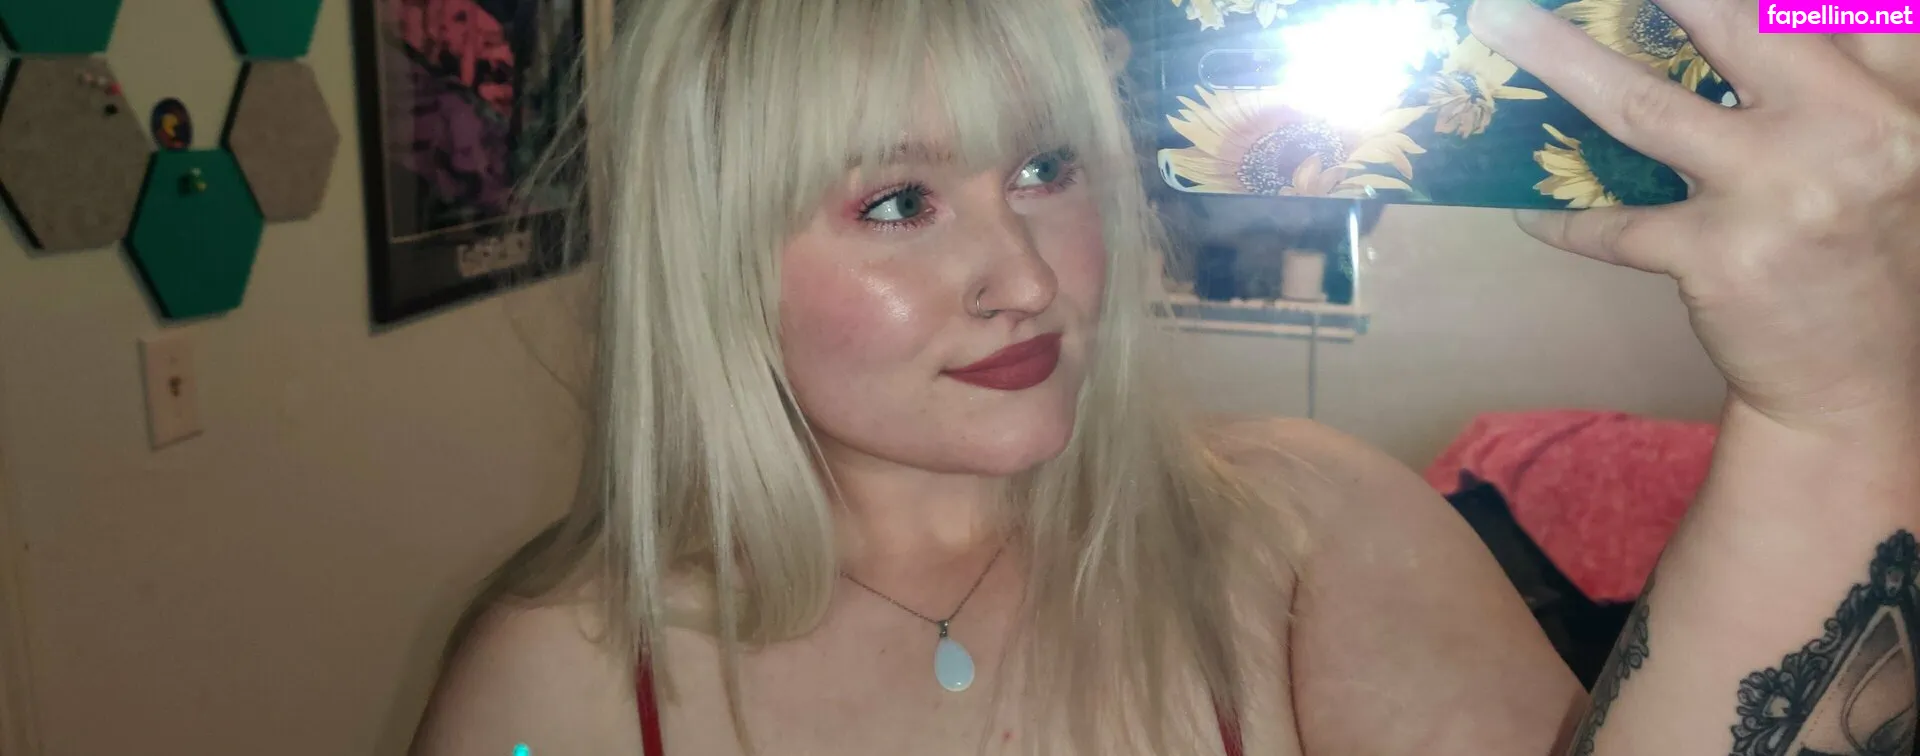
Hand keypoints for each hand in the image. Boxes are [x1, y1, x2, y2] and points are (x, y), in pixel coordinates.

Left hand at [1467, 0, 1919, 440]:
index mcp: (1894, 94)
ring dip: (1558, 57)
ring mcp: (1778, 191)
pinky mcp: (1720, 256)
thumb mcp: (1882, 150)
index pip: (1835, 6)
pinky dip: (1565, 218)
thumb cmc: (1865, 251)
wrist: (1856, 380)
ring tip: (1496, 21)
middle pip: (1734, 21)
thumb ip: (1831, 80)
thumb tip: (1729, 18)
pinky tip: (1527, 210)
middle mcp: (1846, 128)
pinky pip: (1615, 225)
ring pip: (1643, 106)